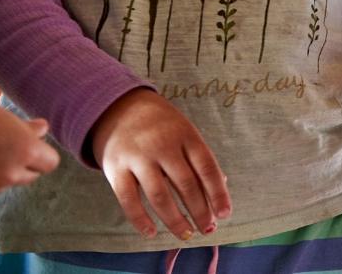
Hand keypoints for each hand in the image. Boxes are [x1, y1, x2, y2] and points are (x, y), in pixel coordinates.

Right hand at [0, 97, 59, 195]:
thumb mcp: (4, 117)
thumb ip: (26, 129)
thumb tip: (42, 129)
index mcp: (27, 151)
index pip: (50, 163)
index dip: (43, 155)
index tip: (33, 146)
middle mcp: (11, 173)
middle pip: (30, 177)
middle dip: (23, 166)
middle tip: (7, 148)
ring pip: (6, 184)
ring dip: (1, 174)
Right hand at [89, 88, 230, 240]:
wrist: (118, 108)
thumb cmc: (160, 126)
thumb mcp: (184, 133)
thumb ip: (199, 159)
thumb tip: (221, 187)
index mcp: (186, 136)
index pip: (207, 167)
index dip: (218, 193)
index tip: (225, 214)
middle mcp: (163, 146)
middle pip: (186, 184)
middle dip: (199, 210)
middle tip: (208, 229)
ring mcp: (138, 157)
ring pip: (159, 195)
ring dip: (175, 219)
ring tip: (186, 234)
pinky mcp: (115, 169)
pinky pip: (129, 199)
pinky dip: (141, 219)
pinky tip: (152, 232)